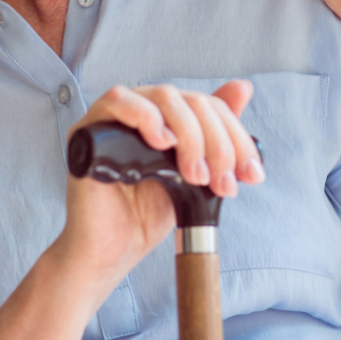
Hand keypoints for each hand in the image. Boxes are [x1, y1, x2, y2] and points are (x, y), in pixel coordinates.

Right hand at [57, 80, 263, 281]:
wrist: (114, 251)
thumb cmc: (150, 212)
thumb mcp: (197, 172)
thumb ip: (216, 133)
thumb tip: (243, 87)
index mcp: (166, 114)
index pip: (210, 105)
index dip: (235, 136)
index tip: (250, 173)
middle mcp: (142, 107)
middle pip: (191, 100)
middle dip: (217, 142)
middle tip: (221, 183)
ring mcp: (115, 115)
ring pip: (163, 97)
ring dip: (190, 135)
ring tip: (194, 175)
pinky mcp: (90, 128)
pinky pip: (118, 100)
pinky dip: (146, 116)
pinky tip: (163, 143)